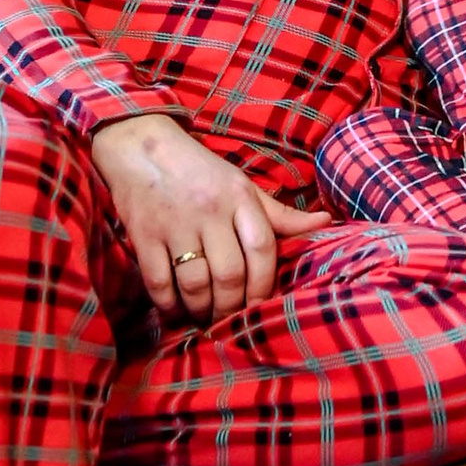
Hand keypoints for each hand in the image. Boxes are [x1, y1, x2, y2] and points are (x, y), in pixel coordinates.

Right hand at [88, 111, 327, 324]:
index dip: (264, 285)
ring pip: (195, 284)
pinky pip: (159, 283)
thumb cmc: (199, 170)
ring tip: (203, 316)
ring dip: (201, 309)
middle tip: (228, 319)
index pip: (262, 247)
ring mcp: (175, 224)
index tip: (259, 306)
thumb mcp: (242, 185)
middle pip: (229, 274)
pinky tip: (175, 309)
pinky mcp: (144, 236)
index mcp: (239, 197)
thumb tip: (326, 223)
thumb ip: (279, 213)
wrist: (140, 145)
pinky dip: (168, 305)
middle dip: (231, 306)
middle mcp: (210, 211)